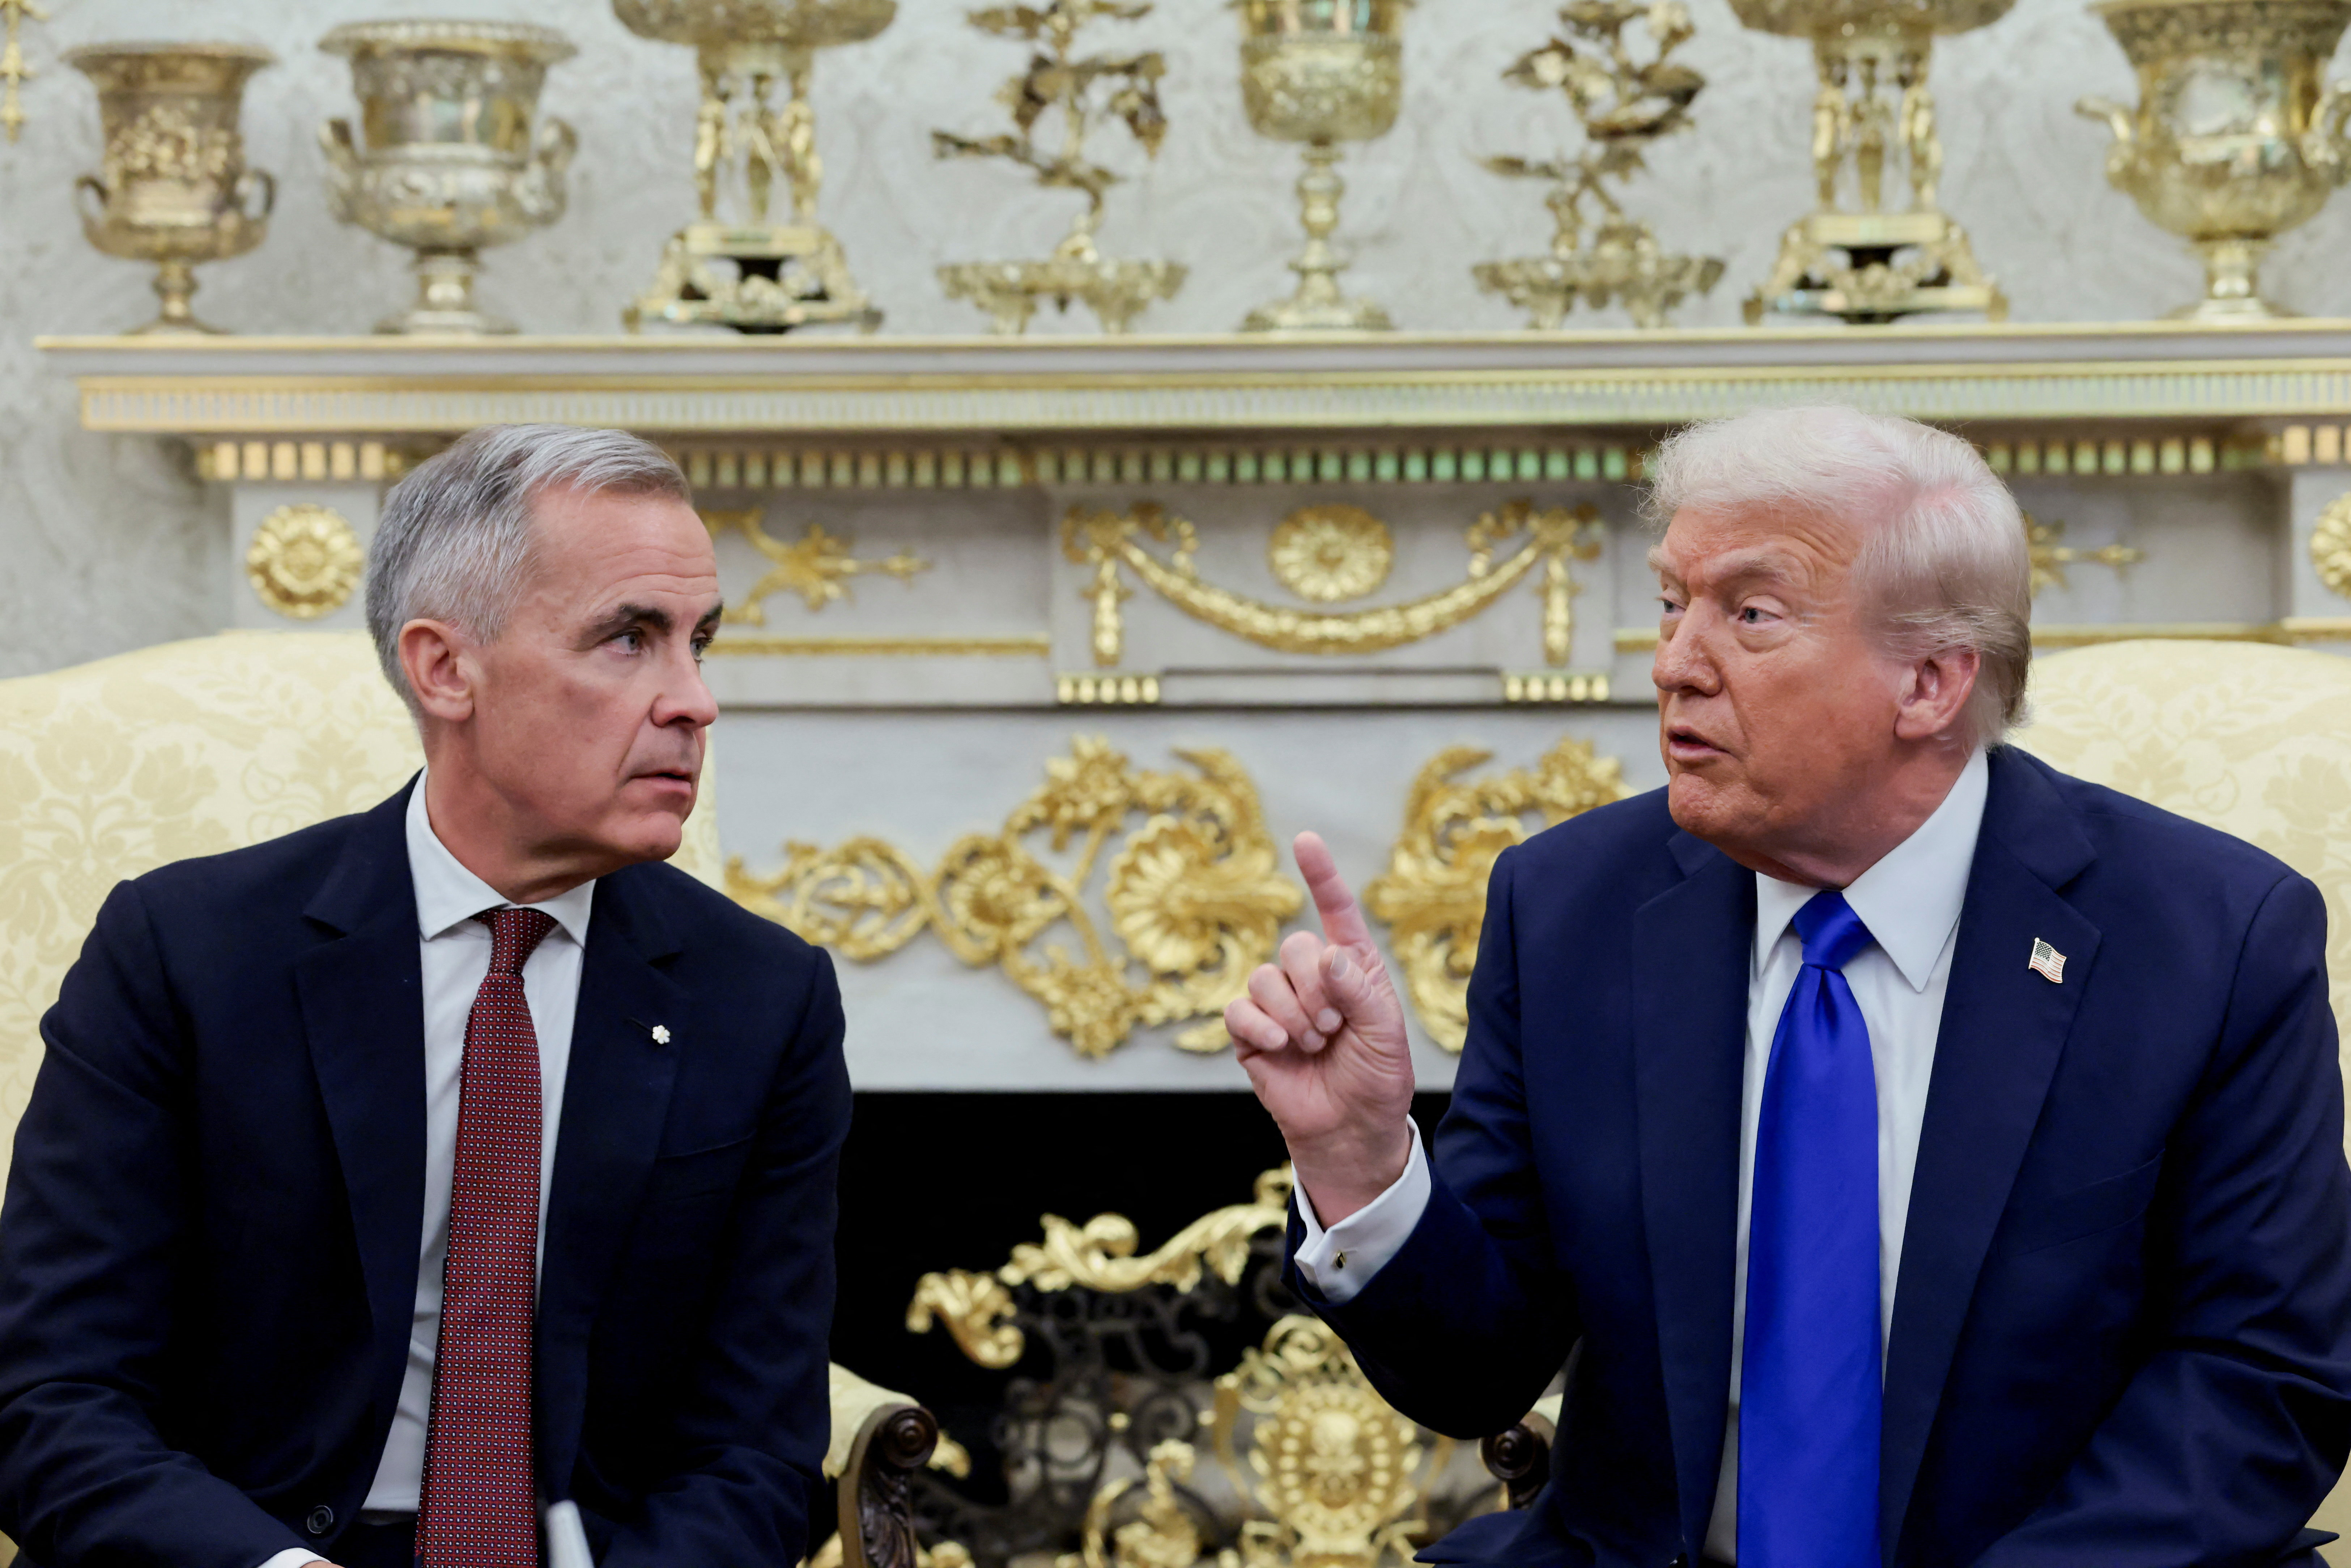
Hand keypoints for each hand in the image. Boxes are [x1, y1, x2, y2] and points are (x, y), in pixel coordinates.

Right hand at [1226, 831, 1416, 1225]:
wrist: (1350, 1131)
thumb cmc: (1377, 1079)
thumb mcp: (1387, 1033)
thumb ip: (1361, 990)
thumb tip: (1328, 956)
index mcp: (1351, 967)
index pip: (1335, 911)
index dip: (1320, 875)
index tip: (1306, 840)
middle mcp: (1311, 978)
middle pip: (1295, 945)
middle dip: (1315, 988)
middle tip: (1333, 1028)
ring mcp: (1277, 1004)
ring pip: (1265, 976)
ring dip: (1293, 1012)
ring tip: (1314, 1043)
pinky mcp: (1250, 1033)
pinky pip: (1239, 1009)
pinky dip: (1261, 1026)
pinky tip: (1282, 1047)